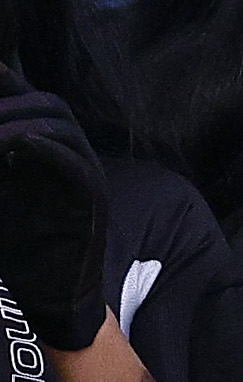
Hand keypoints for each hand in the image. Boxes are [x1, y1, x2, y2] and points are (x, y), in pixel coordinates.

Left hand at [0, 65, 107, 351]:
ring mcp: (88, 176)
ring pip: (61, 127)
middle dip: (8, 103)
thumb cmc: (21, 245)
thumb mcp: (0, 187)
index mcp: (51, 148)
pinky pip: (75, 165)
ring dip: (19, 123)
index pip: (31, 97)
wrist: (49, 297)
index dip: (5, 83)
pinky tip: (17, 146)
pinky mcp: (94, 203)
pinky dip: (45, 150)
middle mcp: (74, 155)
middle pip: (48, 104)